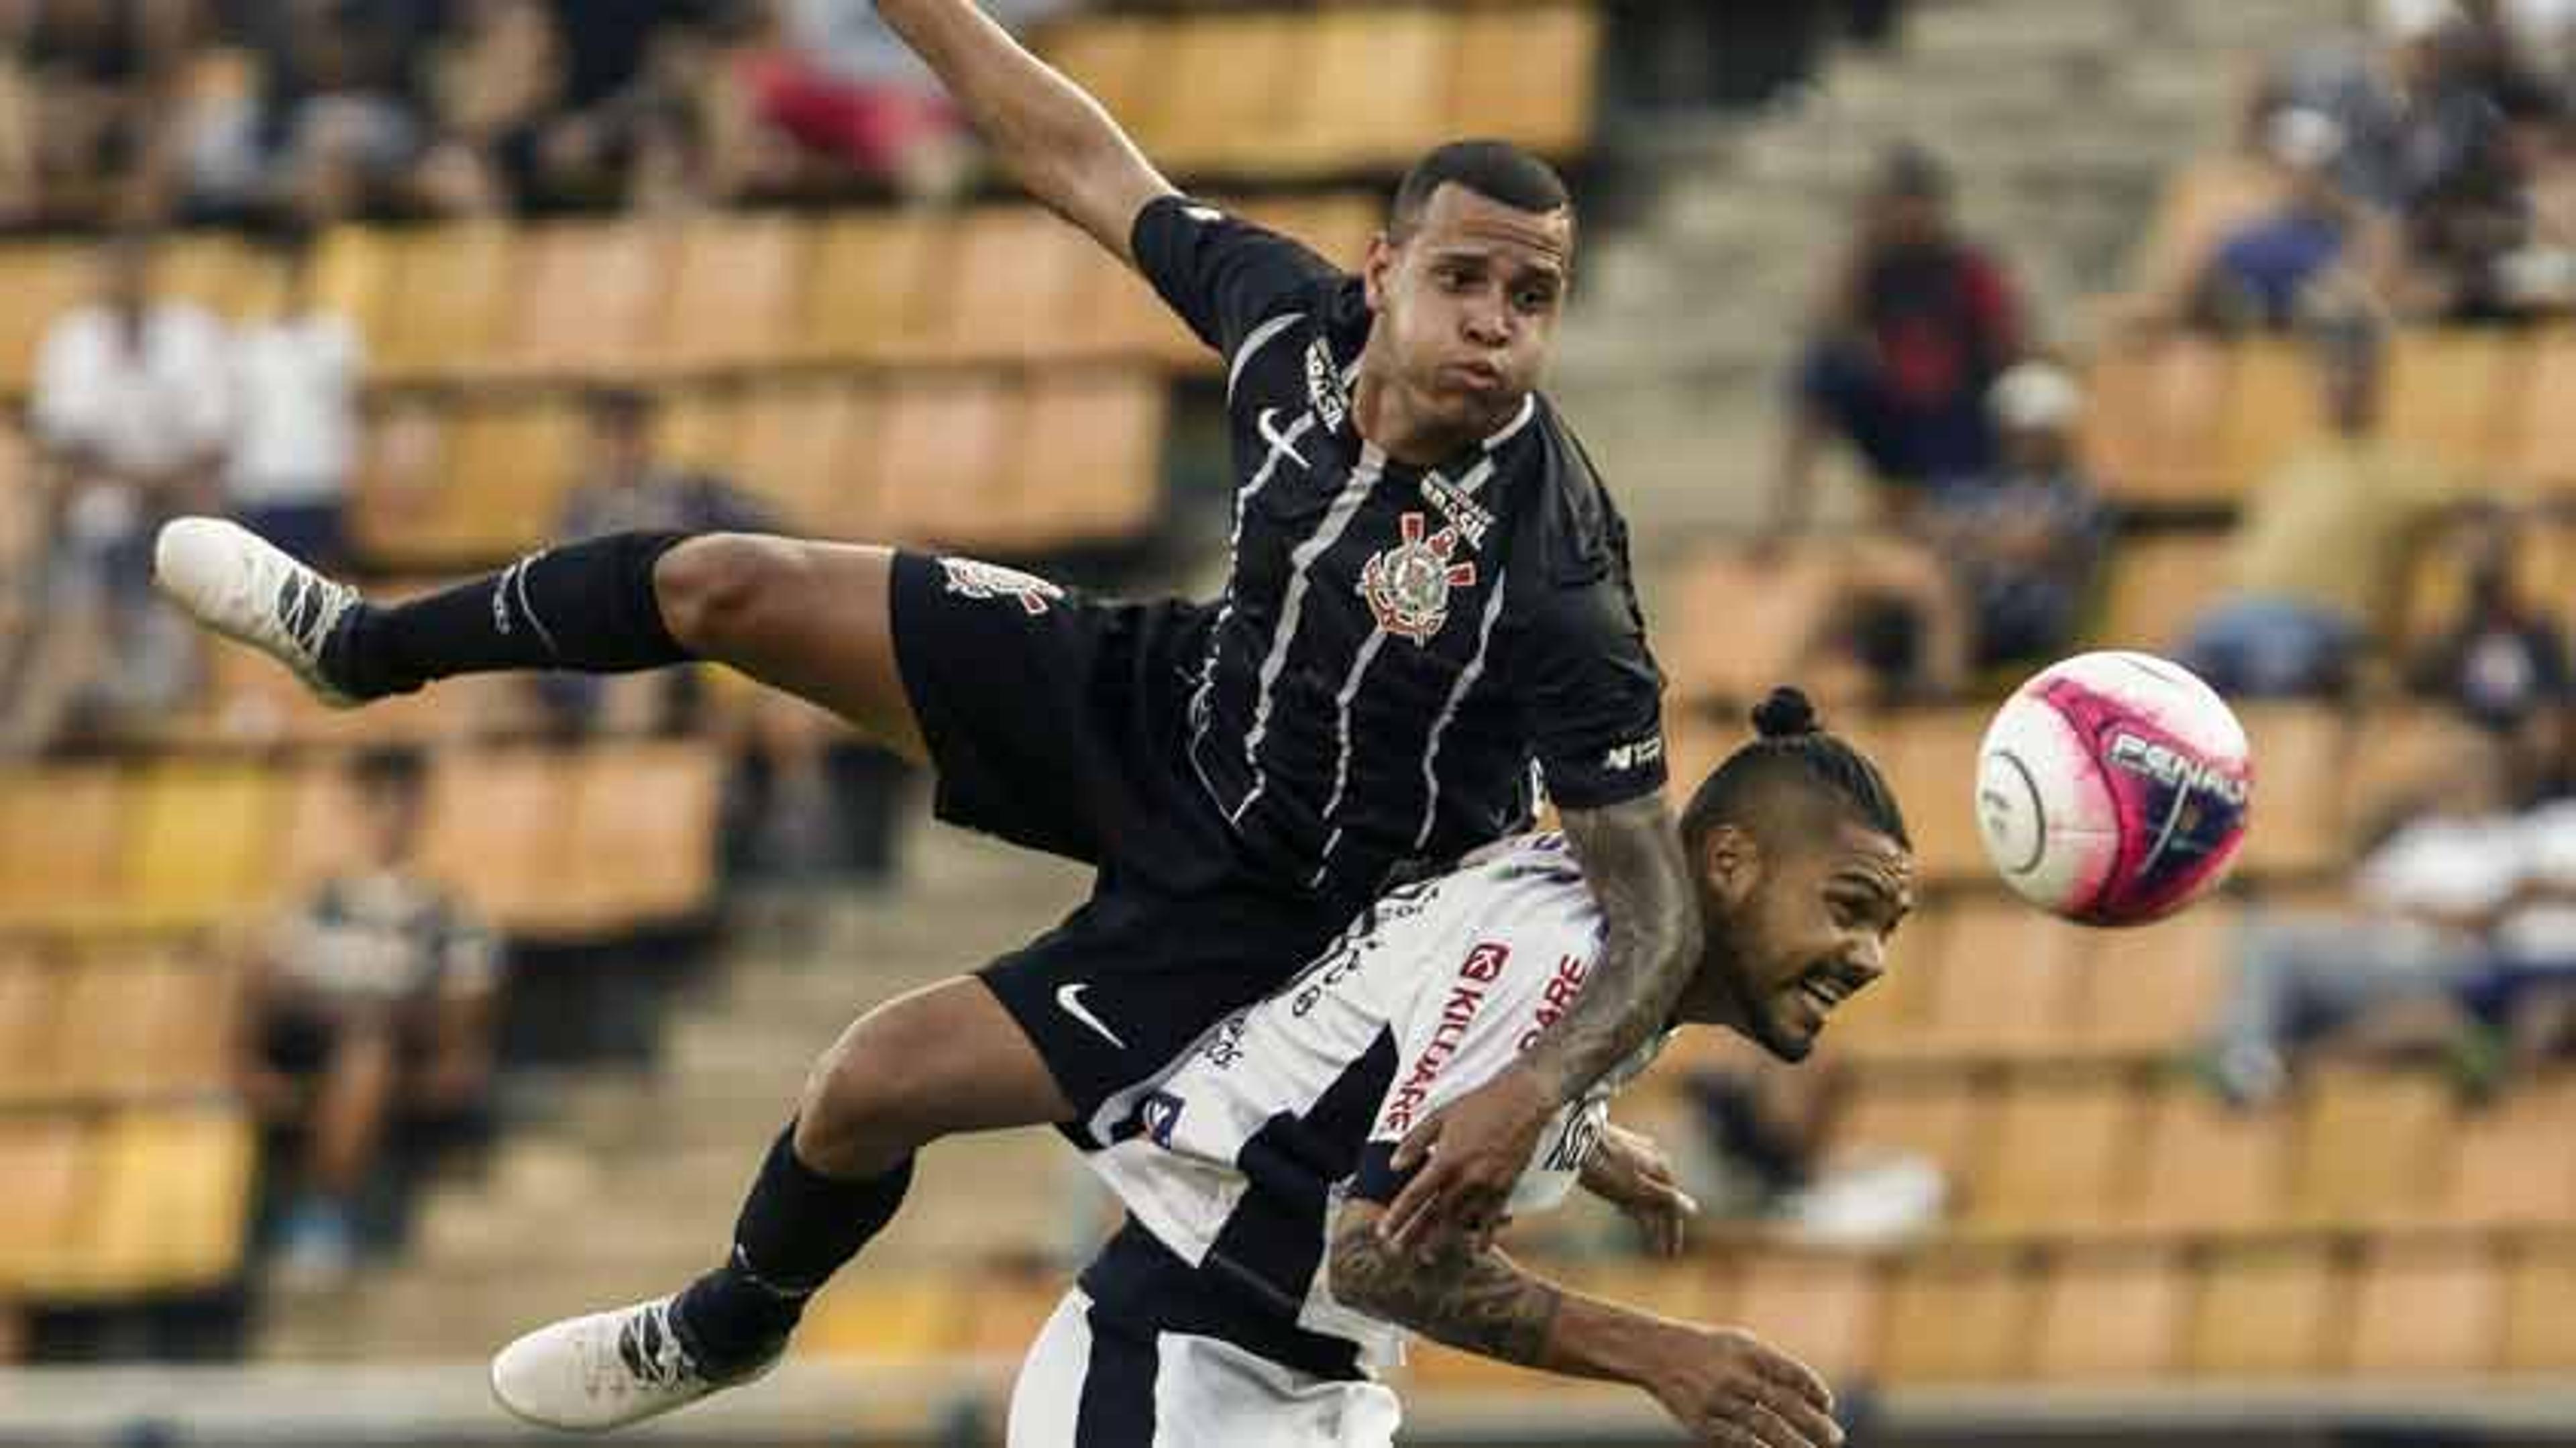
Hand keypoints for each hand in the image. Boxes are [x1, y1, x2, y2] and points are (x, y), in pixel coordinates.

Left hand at [1382, 1066, 1553, 1255]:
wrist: (1523, 1101)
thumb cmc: (1479, 1104)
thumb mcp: (1439, 1116)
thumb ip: (1415, 1142)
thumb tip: (1394, 1166)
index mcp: (1447, 1158)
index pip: (1416, 1194)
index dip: (1399, 1215)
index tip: (1383, 1231)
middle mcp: (1466, 1176)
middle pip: (1435, 1213)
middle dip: (1414, 1234)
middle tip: (1396, 1252)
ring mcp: (1488, 1185)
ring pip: (1461, 1220)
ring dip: (1442, 1239)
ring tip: (1426, 1256)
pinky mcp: (1506, 1187)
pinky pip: (1493, 1217)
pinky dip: (1485, 1235)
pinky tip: (1477, 1250)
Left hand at [1581, 1123, 1698, 1256]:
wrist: (1571, 1138)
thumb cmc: (1604, 1165)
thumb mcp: (1636, 1187)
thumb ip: (1664, 1198)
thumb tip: (1693, 1208)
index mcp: (1660, 1167)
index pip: (1673, 1207)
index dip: (1672, 1233)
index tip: (1671, 1255)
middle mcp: (1652, 1158)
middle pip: (1660, 1199)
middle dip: (1661, 1226)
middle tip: (1661, 1251)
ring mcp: (1634, 1155)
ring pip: (1645, 1191)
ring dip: (1647, 1215)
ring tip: (1647, 1236)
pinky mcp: (1616, 1153)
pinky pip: (1630, 1183)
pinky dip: (1631, 1200)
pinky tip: (1623, 1210)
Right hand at [1643, 1323, 1841, 1447]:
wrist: (1656, 1352)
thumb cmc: (1709, 1348)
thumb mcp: (1741, 1343)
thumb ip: (1774, 1365)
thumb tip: (1812, 1397)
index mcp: (1748, 1351)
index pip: (1793, 1373)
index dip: (1815, 1391)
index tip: (1828, 1406)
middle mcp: (1735, 1374)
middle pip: (1784, 1403)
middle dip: (1814, 1424)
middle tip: (1836, 1439)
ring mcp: (1718, 1400)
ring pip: (1765, 1427)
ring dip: (1795, 1443)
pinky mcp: (1702, 1422)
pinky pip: (1738, 1442)